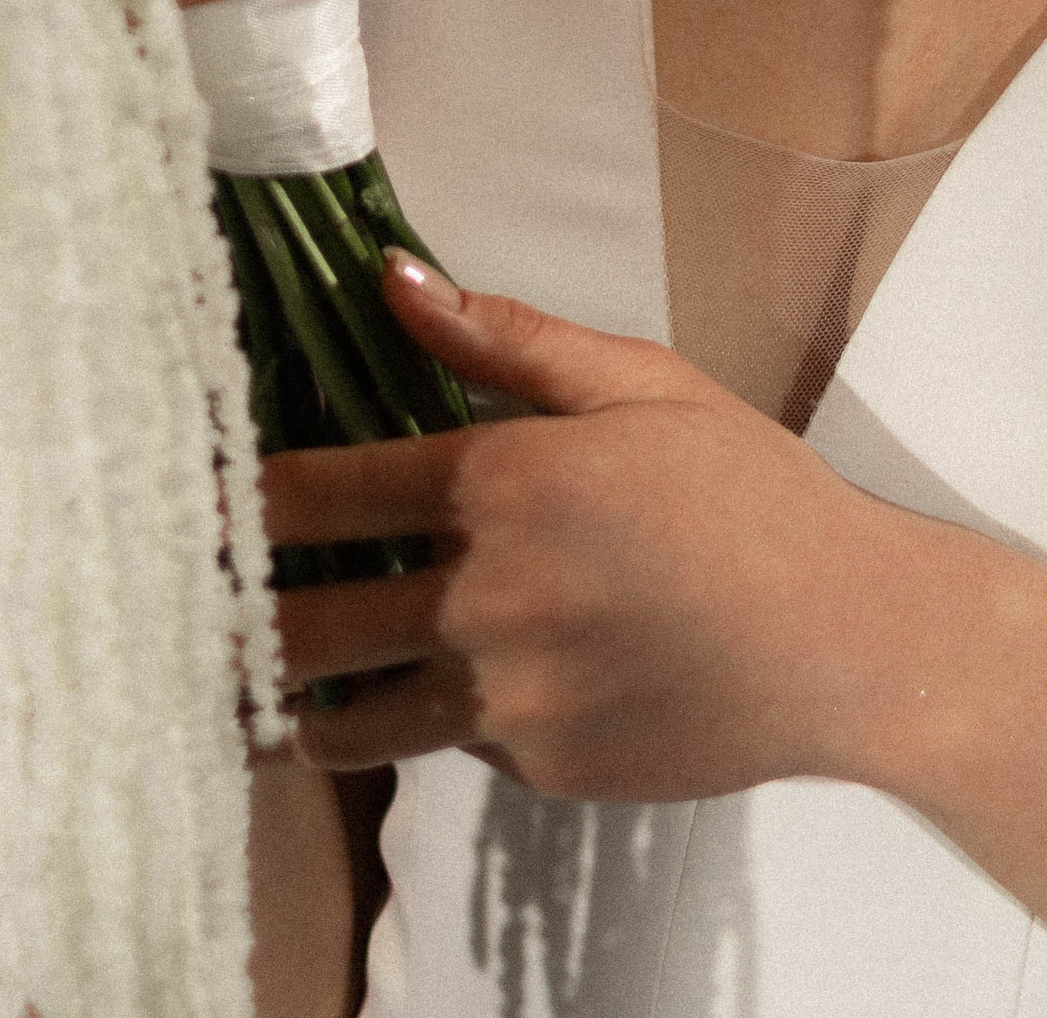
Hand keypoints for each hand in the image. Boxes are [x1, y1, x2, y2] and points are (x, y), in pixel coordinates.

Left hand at [263, 259, 922, 800]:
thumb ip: (507, 338)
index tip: (196, 502)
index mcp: (505, 485)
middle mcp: (487, 601)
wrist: (850, 639)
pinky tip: (464, 681)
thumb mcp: (643, 384)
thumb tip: (392, 277)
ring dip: (303, 699)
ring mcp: (507, 700)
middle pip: (301, 626)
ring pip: (346, 722)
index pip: (318, 496)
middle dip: (240, 614)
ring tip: (280, 682)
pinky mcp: (536, 769)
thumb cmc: (752, 494)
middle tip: (208, 603)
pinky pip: (449, 745)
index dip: (239, 500)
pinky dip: (437, 717)